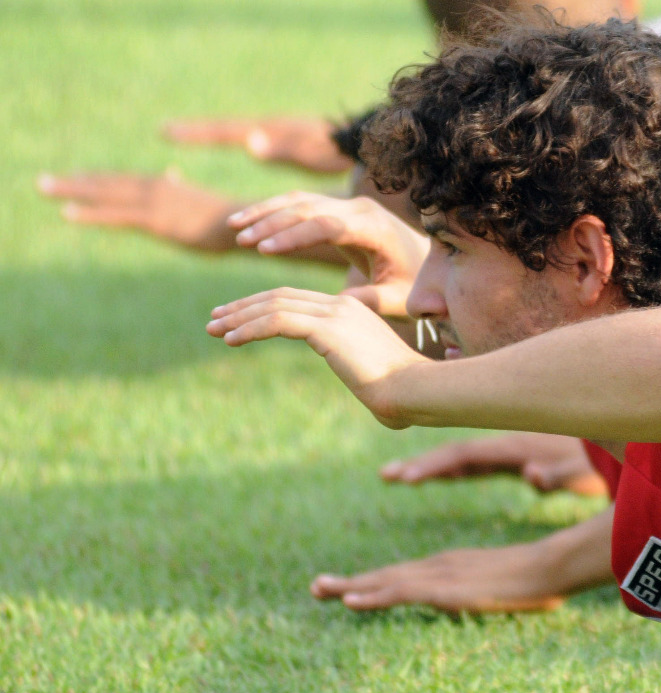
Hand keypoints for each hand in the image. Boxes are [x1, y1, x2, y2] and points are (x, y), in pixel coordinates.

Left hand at [38, 169, 242, 251]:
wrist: (250, 227)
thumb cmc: (232, 219)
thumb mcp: (200, 201)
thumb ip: (180, 189)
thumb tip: (170, 175)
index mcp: (167, 188)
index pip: (125, 183)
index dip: (99, 180)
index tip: (73, 179)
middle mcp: (157, 191)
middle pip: (109, 185)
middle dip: (76, 183)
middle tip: (43, 181)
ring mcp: (156, 205)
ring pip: (107, 195)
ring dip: (73, 191)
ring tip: (44, 187)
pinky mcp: (157, 221)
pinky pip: (117, 216)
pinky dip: (91, 213)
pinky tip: (67, 213)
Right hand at [164, 117, 351, 173]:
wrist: (363, 138)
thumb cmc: (340, 149)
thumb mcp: (314, 153)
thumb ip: (284, 149)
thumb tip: (250, 142)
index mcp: (270, 130)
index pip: (224, 130)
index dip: (196, 133)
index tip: (167, 131)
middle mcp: (268, 126)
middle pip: (223, 127)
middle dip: (195, 129)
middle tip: (165, 129)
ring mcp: (276, 131)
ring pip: (234, 131)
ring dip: (209, 132)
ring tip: (181, 134)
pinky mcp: (285, 138)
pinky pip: (248, 137)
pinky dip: (231, 139)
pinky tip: (231, 143)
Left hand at [208, 288, 424, 422]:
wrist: (416, 390)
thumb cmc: (404, 394)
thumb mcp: (377, 375)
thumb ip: (368, 374)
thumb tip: (376, 397)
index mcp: (353, 310)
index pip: (297, 299)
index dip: (263, 306)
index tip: (236, 319)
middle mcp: (342, 305)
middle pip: (280, 296)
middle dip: (243, 307)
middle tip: (215, 319)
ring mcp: (335, 314)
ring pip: (274, 305)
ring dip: (238, 317)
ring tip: (213, 329)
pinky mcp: (327, 329)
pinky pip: (278, 322)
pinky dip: (250, 328)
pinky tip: (230, 341)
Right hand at [229, 192, 427, 316]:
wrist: (424, 261)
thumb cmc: (410, 285)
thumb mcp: (396, 299)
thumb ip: (372, 300)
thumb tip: (341, 304)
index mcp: (375, 229)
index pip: (328, 226)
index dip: (294, 236)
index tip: (263, 251)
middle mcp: (361, 209)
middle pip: (310, 208)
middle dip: (273, 222)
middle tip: (241, 239)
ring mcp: (348, 205)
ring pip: (301, 200)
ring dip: (266, 212)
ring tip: (234, 228)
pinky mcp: (338, 209)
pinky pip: (300, 204)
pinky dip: (272, 211)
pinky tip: (246, 223)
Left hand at [310, 543, 569, 613]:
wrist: (554, 565)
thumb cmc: (541, 576)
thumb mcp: (508, 586)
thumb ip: (495, 590)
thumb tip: (493, 597)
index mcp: (453, 566)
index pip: (405, 575)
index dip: (375, 582)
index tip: (348, 588)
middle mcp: (440, 566)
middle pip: (388, 575)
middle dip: (352, 582)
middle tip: (316, 587)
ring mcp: (442, 576)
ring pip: (387, 582)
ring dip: (351, 587)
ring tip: (319, 589)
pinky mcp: (447, 588)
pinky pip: (402, 594)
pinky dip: (374, 596)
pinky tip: (351, 601)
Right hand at [381, 433, 607, 495]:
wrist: (629, 432)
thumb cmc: (607, 460)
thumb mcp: (585, 471)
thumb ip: (560, 474)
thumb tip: (531, 475)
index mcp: (520, 447)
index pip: (468, 455)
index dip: (434, 465)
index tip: (402, 476)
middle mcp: (513, 444)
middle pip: (459, 453)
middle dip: (422, 464)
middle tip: (387, 476)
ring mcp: (516, 448)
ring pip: (466, 455)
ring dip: (433, 464)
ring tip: (397, 475)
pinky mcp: (522, 455)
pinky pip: (480, 460)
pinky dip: (455, 466)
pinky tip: (440, 473)